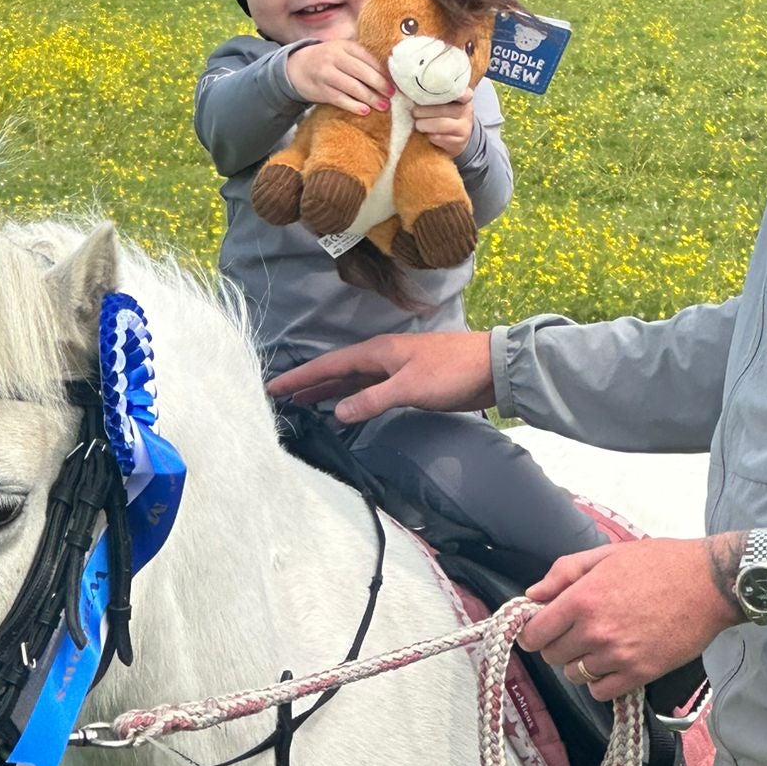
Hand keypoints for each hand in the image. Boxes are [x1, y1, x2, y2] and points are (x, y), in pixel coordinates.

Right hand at [266, 330, 494, 424]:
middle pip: (335, 371)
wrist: (493, 368)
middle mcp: (380, 358)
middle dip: (308, 383)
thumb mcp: (409, 388)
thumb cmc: (452, 372)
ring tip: (302, 405)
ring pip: (351, 381)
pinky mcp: (407, 383)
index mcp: (377, 352)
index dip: (300, 377)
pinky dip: (351, 399)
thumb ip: (372, 400)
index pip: (329, 365)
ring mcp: (394, 370)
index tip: (273, 387)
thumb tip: (336, 413)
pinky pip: (368, 390)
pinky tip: (343, 410)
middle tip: (279, 398)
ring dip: (327, 392)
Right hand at [286, 39, 390, 115]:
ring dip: (370, 98)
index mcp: (344, 46)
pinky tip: (365, 111)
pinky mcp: (321, 90)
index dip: (382, 71)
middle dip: (379, 84)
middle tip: (391, 94)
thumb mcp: (342, 51)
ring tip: (383, 106)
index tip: (395, 81)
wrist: (297, 67)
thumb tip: (388, 73)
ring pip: (352, 87)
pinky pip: (340, 99)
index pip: (368, 58)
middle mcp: (335, 57)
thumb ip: (360, 57)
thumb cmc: (327, 60)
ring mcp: (326, 74)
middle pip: (362, 72)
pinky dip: (354, 106)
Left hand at [412, 87, 474, 153]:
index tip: (430, 91)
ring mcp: (464, 126)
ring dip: (424, 124)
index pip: (459, 90)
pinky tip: (425, 134)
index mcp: (463, 96)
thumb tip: (406, 88)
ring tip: (418, 124)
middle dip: (423, 111)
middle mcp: (466, 110)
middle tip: (414, 112)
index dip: (446, 90)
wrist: (458, 140)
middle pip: (442, 108)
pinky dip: (429, 136)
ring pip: (440, 123)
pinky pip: (439, 137)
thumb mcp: (444, 103)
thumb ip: (433, 94)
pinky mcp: (458, 141)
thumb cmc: (445, 116)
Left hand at [518, 535, 743, 699]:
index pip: (535, 632)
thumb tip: (533, 594)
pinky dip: (599, 682)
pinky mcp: (640, 673)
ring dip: (579, 663)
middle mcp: (595, 631)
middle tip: (574, 633)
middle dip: (556, 645)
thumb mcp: (607, 555)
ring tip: (597, 646)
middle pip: (552, 655)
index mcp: (582, 599)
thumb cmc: (659, 563)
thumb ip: (565, 572)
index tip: (538, 630)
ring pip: (574, 675)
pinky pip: (600, 692)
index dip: (532, 632)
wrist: (709, 583)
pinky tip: (610, 665)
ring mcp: (617, 655)